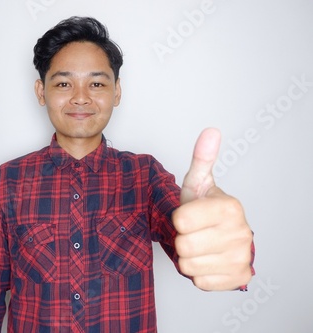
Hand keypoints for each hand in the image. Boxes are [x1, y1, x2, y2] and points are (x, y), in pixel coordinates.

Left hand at [173, 128, 253, 290]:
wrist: (220, 236)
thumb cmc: (204, 209)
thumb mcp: (198, 183)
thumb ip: (202, 159)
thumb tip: (210, 131)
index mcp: (230, 208)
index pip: (181, 221)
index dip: (178, 219)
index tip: (188, 216)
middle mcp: (241, 233)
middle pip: (183, 246)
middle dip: (181, 240)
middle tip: (193, 233)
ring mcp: (241, 258)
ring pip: (188, 266)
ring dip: (187, 257)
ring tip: (198, 245)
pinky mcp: (239, 278)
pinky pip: (200, 282)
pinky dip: (198, 273)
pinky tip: (206, 260)